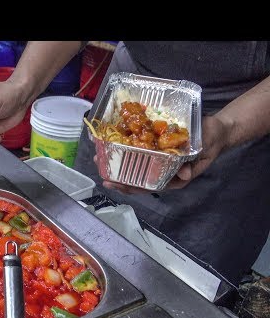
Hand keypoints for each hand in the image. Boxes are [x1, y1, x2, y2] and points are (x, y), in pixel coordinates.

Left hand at [98, 114, 233, 194]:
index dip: (131, 187)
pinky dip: (126, 151)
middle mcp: (163, 172)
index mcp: (173, 178)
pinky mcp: (157, 150)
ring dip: (117, 166)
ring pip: (135, 168)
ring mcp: (158, 162)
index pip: (148, 186)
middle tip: (102, 176)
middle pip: (137, 180)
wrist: (217, 130)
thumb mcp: (205, 152)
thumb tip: (182, 175)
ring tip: (100, 162)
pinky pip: (139, 153)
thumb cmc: (211, 142)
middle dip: (118, 179)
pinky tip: (112, 147)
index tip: (116, 185)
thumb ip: (193, 163)